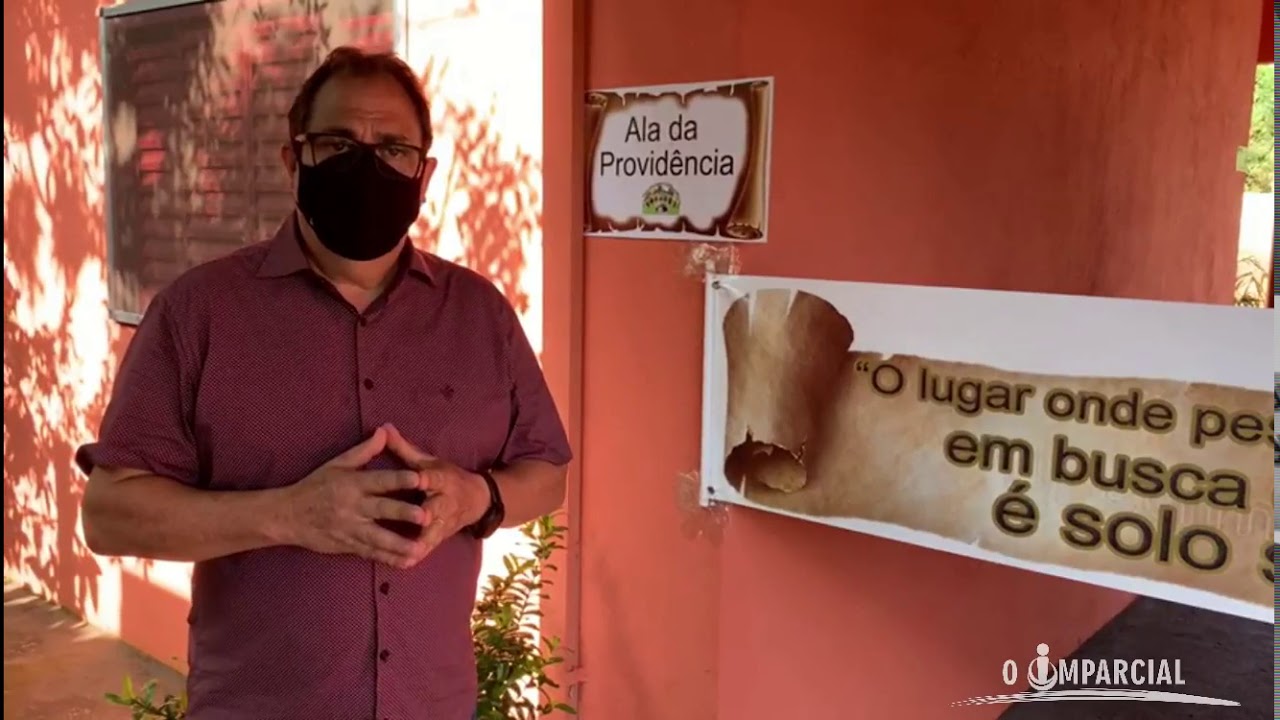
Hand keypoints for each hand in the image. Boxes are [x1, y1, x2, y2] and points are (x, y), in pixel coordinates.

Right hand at [281, 426, 429, 566]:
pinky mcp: (348, 545)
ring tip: (419, 549)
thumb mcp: (337, 464)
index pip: (379, 480)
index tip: (419, 478)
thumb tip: (384, 432)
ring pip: (378, 537)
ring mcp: (351, 528)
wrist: (288, 516)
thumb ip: (364, 451)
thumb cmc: (315, 486)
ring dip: (400, 544)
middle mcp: (353, 506)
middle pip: (382, 509)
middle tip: (425, 516)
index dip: (399, 479)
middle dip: (403, 513)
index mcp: (352, 484)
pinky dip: (388, 559)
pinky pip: (370, 553)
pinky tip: (406, 562)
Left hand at [384, 425, 490, 564]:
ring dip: (422, 541)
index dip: (428, 478)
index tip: (419, 479)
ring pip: (433, 533)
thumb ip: (404, 448)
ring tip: (406, 550)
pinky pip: (427, 548)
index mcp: (442, 479)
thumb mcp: (429, 461)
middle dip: (429, 513)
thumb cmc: (447, 476)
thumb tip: (383, 427)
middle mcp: (445, 502)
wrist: (478, 500)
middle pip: (437, 508)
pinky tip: (402, 564)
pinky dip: (416, 556)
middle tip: (420, 518)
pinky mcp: (440, 537)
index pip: (435, 477)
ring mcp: (444, 522)